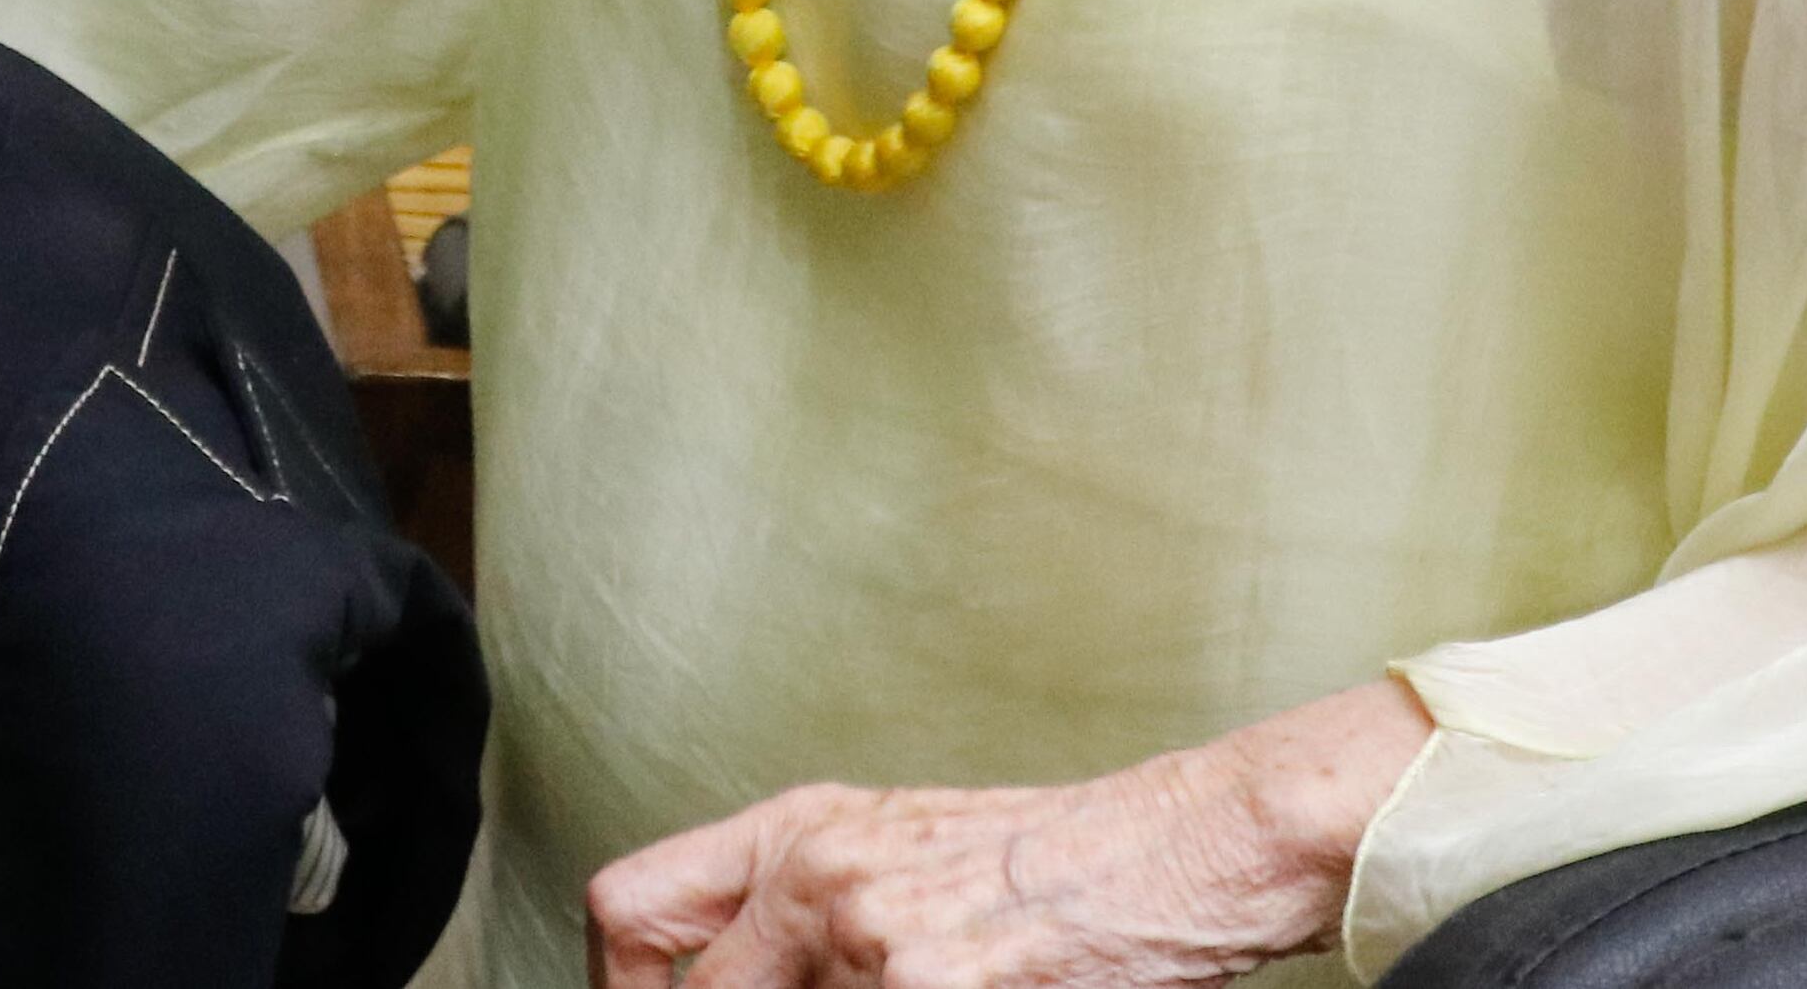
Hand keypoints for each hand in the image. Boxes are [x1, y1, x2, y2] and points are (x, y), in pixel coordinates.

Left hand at [587, 683, 1429, 988]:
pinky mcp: (931, 981)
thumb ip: (808, 910)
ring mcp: (871, 932)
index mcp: (798, 832)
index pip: (628, 909)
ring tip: (920, 986)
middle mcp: (816, 871)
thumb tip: (723, 981)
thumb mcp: (904, 853)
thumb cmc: (1059, 867)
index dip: (625, 984)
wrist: (1181, 849)